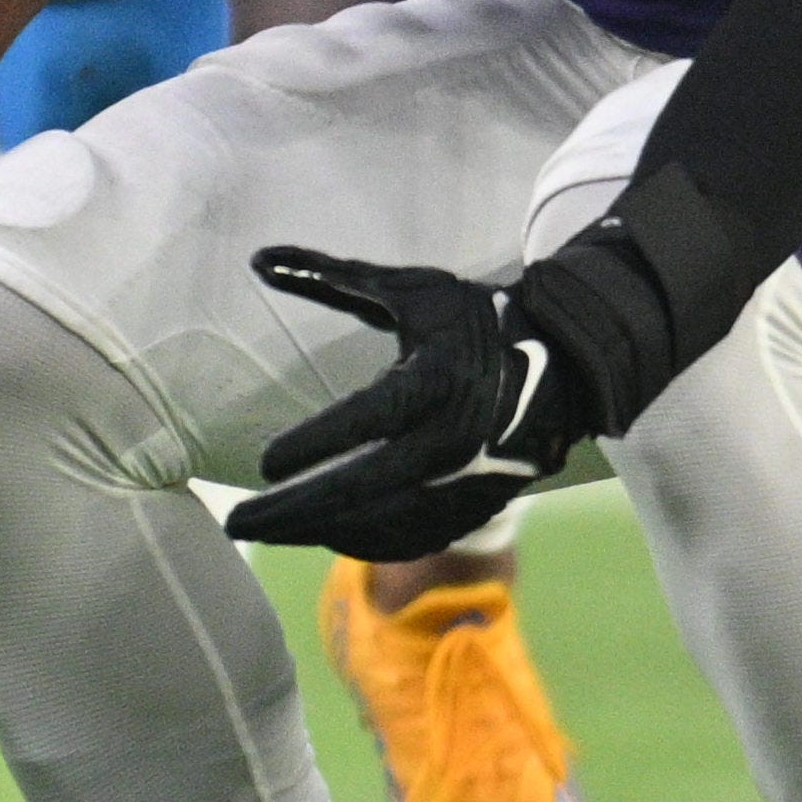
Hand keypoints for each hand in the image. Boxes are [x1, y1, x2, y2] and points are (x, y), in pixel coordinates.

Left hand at [224, 245, 612, 560]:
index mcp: (433, 380)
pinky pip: (412, 536)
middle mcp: (448, 440)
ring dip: (320, 532)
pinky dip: (364, 543)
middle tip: (238, 523)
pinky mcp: (473, 506)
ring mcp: (463, 481)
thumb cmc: (475, 321)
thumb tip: (259, 258)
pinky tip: (323, 535)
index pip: (364, 421)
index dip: (312, 446)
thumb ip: (330, 277)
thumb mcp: (408, 289)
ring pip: (383, 525)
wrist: (563, 367)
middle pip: (361, 490)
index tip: (263, 464)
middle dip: (293, 511)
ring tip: (267, 530)